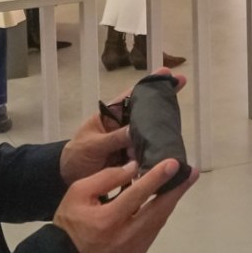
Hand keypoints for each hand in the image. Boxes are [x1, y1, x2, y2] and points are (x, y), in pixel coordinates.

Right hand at [54, 160, 197, 252]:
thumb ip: (107, 178)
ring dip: (172, 201)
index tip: (174, 163)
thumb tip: (134, 168)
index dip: (157, 177)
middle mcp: (126, 236)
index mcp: (108, 219)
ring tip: (183, 182)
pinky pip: (153, 229)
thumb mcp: (79, 192)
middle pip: (158, 210)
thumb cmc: (70, 222)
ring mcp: (134, 248)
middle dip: (177, 190)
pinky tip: (165, 200)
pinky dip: (160, 213)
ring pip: (159, 221)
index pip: (138, 194)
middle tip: (192, 172)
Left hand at [63, 71, 186, 181]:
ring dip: (161, 130)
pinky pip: (147, 153)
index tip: (166, 73)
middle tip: (181, 85)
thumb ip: (113, 138)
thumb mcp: (92, 145)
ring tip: (175, 125)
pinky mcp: (133, 160)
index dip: (148, 85)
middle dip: (162, 100)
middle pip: (145, 112)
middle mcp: (123, 126)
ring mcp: (129, 143)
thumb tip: (135, 130)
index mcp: (111, 116)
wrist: (70, 179)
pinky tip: (168, 150)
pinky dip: (156, 152)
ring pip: (148, 133)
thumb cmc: (77, 155)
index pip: (131, 96)